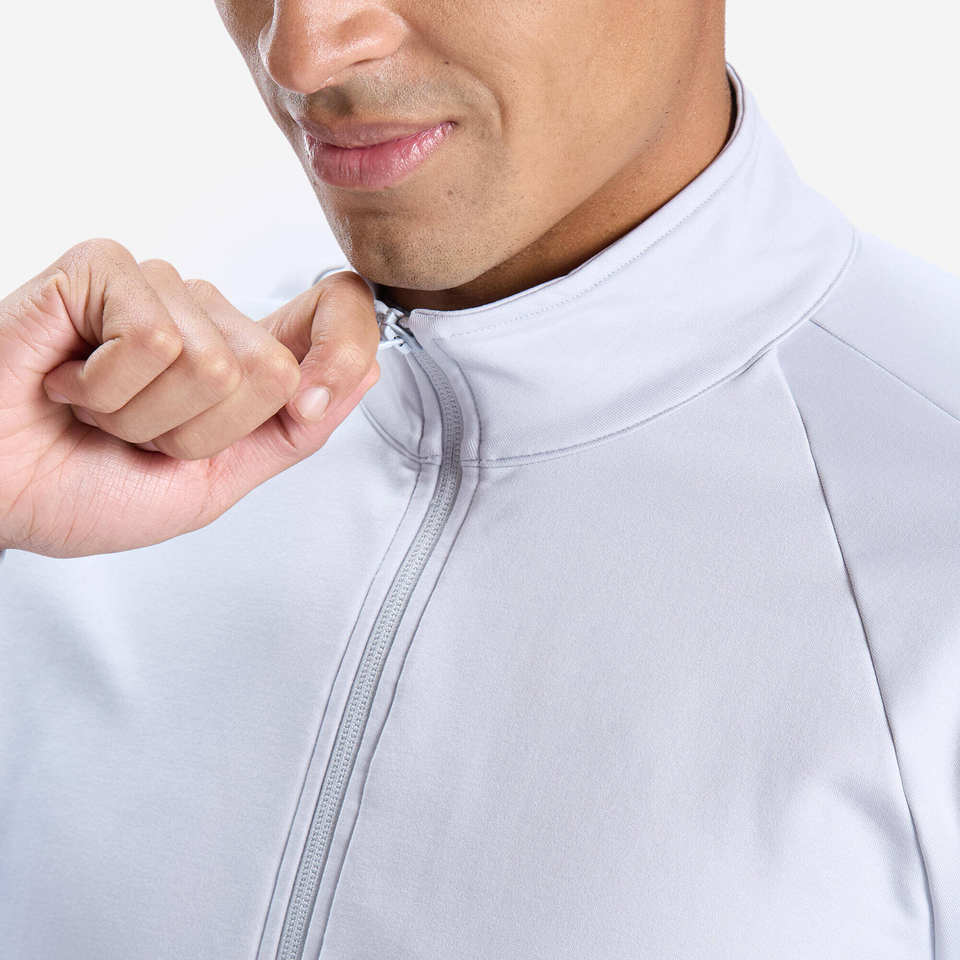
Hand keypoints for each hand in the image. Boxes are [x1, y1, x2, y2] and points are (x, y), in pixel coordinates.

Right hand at [0, 238, 379, 557]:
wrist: (1, 493)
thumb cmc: (88, 486)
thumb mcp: (214, 481)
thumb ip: (291, 434)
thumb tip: (362, 375)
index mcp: (243, 359)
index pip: (338, 308)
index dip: (346, 350)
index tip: (305, 404)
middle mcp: (209, 314)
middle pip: (272, 372)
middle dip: (200, 432)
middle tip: (137, 432)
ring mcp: (159, 286)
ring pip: (214, 362)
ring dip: (144, 416)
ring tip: (99, 411)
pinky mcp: (105, 268)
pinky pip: (157, 338)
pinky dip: (107, 388)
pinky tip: (70, 383)